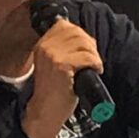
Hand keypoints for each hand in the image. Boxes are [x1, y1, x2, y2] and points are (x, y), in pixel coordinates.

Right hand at [21, 18, 102, 137]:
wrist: (44, 112)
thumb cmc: (53, 91)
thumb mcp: (52, 64)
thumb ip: (62, 50)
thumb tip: (85, 40)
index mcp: (42, 44)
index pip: (65, 25)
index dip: (80, 35)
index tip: (86, 49)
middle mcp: (45, 46)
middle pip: (76, 32)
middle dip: (90, 45)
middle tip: (92, 60)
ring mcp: (52, 55)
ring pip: (84, 44)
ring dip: (94, 55)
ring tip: (94, 67)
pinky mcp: (62, 66)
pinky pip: (88, 57)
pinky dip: (96, 64)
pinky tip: (95, 72)